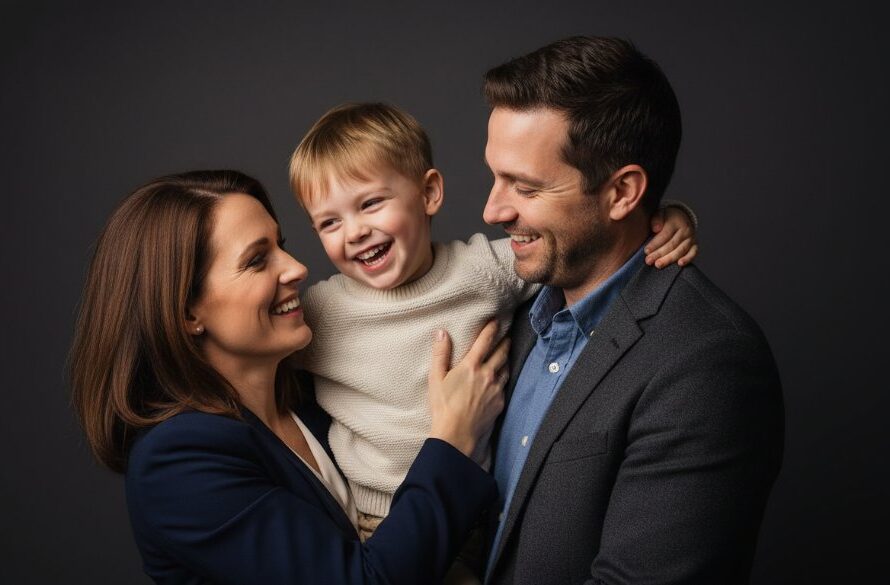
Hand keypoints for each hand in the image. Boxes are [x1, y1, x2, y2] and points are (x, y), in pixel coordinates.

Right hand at [427, 320, 508, 460]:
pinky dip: (504, 378)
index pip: (485, 341)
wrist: (457, 434)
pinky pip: (505, 385)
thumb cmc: (443, 407)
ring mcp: (496, 389)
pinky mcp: (500, 402)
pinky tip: (501, 378)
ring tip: (506, 354)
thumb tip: (442, 333)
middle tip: (506, 335)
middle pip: (502, 352)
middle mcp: (488, 374)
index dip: (492, 328)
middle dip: (505, 341)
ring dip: (507, 359)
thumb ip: (440, 354)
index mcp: (471, 366)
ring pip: (506, 368)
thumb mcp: (436, 378)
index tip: (496, 321)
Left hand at [646, 206, 697, 267]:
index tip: (646, 251)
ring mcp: (691, 238)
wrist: (681, 218)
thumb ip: (657, 219)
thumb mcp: (661, 213)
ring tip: (658, 264)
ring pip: (681, 250)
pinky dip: (687, 259)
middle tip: (649, 260)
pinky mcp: (694, 245)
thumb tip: (656, 229)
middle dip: (659, 254)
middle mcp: (685, 230)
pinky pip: (693, 253)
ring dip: (669, 259)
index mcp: (676, 222)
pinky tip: (680, 264)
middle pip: (672, 244)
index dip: (655, 244)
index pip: (665, 235)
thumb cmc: (667, 218)